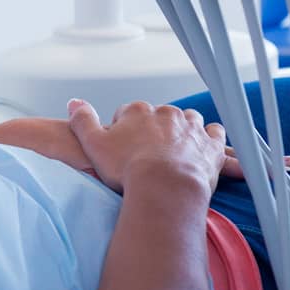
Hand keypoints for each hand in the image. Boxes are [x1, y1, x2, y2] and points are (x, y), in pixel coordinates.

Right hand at [66, 98, 227, 193]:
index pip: (129, 113)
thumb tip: (74, 102)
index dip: (125, 130)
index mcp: (137, 111)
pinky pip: (215, 133)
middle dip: (155, 129)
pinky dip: (211, 137)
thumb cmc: (128, 170)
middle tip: (149, 154)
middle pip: (159, 116)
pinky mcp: (211, 144)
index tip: (125, 149)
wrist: (165, 188)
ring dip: (183, 130)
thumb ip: (82, 120)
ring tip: (176, 149)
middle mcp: (166, 113)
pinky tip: (204, 146)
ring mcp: (191, 127)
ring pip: (188, 120)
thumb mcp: (93, 145)